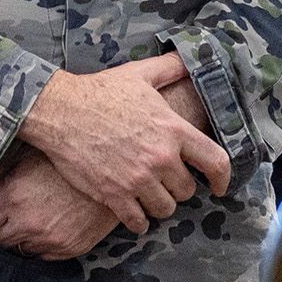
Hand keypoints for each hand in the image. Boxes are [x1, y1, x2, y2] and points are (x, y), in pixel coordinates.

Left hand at [0, 152, 118, 260]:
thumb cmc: (71, 159)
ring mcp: (51, 239)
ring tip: (25, 221)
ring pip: (17, 251)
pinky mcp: (70, 248)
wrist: (119, 169)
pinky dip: (39, 245)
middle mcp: (28, 223)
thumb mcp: (29, 156)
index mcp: (13, 197)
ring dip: (16, 239)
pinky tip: (45, 227)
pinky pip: (42, 256)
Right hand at [20, 63, 233, 233]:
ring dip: (160, 204)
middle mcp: (161, 158)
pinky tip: (136, 215)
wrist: (59, 110)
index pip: (216, 162)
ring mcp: (137, 178)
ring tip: (151, 196)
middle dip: (179, 187)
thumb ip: (170, 68)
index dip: (223, 178)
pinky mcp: (113, 194)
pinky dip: (139, 222)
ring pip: (165, 208)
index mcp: (174, 130)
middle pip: (187, 190)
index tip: (220, 187)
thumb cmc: (100, 91)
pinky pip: (137, 221)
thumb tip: (188, 60)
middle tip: (166, 181)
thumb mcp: (140, 74)